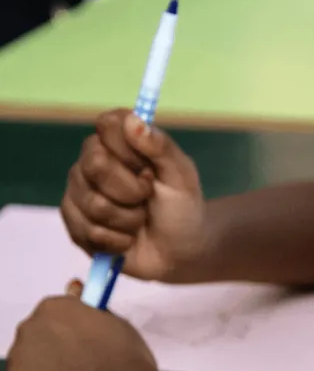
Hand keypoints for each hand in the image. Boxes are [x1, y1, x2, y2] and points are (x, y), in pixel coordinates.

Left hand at [1, 294, 160, 370]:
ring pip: (27, 367)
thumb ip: (87, 310)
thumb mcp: (114, 323)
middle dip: (52, 350)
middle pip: (35, 339)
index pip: (52, 313)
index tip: (79, 340)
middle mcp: (29, 330)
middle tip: (79, 366)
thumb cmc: (125, 358)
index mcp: (55, 308)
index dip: (67, 328)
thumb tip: (74, 289)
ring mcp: (18, 362)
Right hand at [60, 108, 207, 281]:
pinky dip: (117, 239)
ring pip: (92, 203)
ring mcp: (79, 191)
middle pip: (95, 165)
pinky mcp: (73, 223)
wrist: (178, 251)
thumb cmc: (182, 206)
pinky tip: (127, 238)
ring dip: (128, 219)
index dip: (129, 149)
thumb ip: (161, 146)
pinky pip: (86, 230)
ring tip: (140, 220)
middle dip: (131, 190)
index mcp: (121, 140)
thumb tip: (133, 120)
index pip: (107, 124)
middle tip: (147, 197)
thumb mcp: (182, 175)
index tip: (150, 168)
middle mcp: (93, 160)